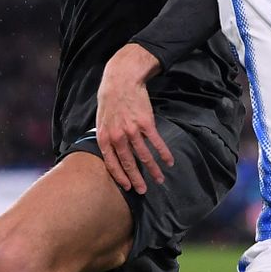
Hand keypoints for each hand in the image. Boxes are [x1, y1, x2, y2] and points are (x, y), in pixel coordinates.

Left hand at [95, 44, 172, 193]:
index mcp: (104, 137)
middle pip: (128, 163)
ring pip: (144, 156)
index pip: (111, 163)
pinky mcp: (146, 123)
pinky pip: (156, 142)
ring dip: (153, 169)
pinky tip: (169, 161)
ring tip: (159, 179)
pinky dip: (164, 153)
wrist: (122, 80)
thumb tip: (112, 154)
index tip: (127, 187)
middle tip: (143, 191)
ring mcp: (132, 130)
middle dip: (137, 179)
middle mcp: (118, 136)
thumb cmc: (110, 100)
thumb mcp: (101, 121)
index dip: (120, 177)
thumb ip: (107, 138)